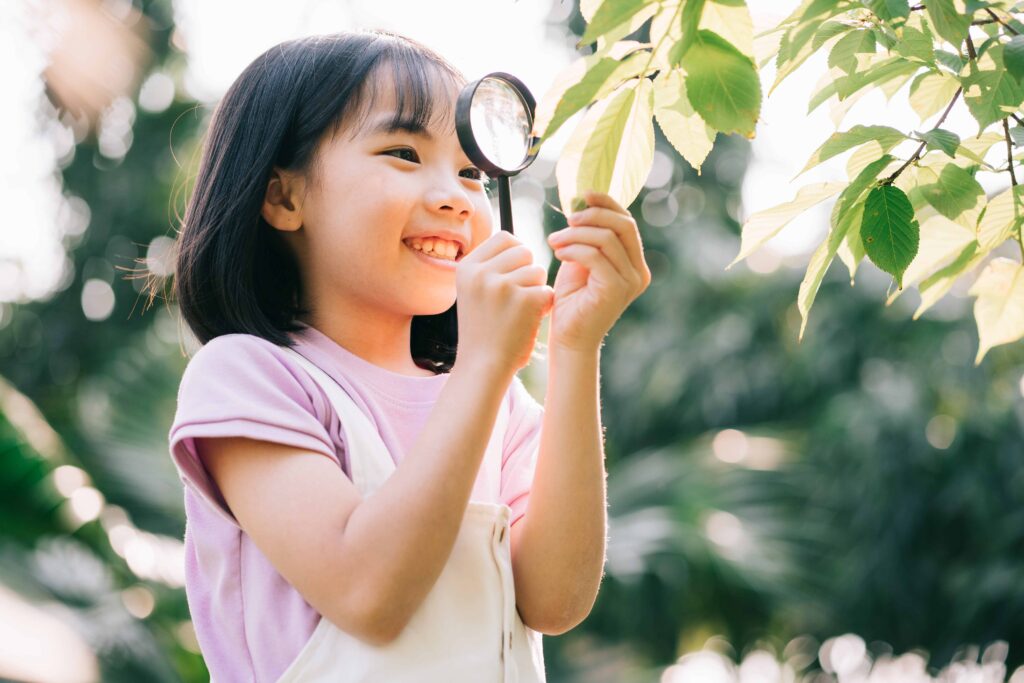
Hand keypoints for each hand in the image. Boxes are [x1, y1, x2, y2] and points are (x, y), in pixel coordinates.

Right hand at [455, 231, 554, 376]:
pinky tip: (530, 319)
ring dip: (536, 288)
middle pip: (523, 250)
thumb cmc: (482, 328)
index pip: (504, 237)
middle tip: (519, 294)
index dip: (516, 252)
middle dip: (528, 270)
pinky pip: (546, 290)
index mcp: (467, 267)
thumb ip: (489, 266)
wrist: (482, 365)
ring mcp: (502, 285)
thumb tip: (516, 242)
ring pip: (537, 270)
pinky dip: (544, 305)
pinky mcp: (523, 300)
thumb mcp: (473, 291)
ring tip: (521, 310)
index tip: (514, 272)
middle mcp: (481, 273)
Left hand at [546, 190, 651, 353]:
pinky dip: (574, 248)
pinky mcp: (616, 290)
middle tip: (567, 219)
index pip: (627, 222)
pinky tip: (559, 253)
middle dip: (593, 215)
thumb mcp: (582, 260)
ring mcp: (631, 281)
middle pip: (623, 225)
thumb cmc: (572, 300)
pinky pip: (596, 256)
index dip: (607, 204)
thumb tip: (582, 203)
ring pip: (606, 239)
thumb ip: (588, 237)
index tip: (583, 195)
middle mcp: (639, 271)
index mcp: (635, 262)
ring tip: (555, 240)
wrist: (568, 337)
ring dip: (576, 234)